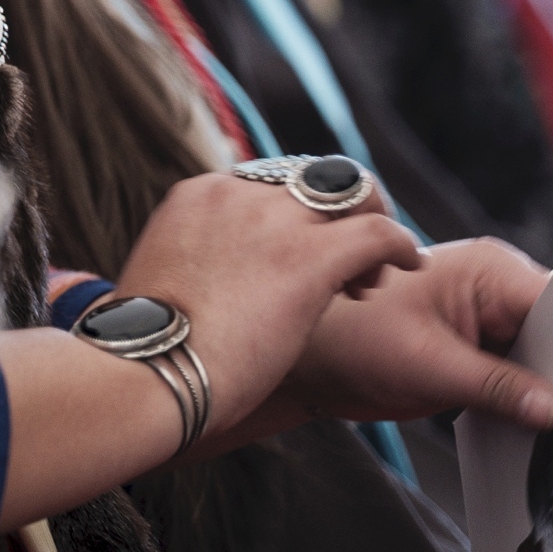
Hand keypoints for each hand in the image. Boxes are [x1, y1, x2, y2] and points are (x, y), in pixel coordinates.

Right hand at [108, 170, 428, 451]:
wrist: (142, 375)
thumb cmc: (146, 354)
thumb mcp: (165, 287)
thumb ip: (199, 267)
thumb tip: (211, 292)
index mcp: (197, 196)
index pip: (269, 183)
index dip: (298, 215)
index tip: (300, 255)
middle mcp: (236, 194)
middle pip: (316, 176)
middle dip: (341, 212)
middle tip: (350, 267)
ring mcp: (274, 221)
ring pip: (355, 191)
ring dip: (373, 222)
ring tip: (374, 274)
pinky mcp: (310, 257)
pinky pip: (380, 233)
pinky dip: (402, 246)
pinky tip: (410, 267)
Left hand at [265, 236, 552, 438]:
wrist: (308, 360)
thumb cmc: (348, 340)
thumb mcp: (426, 366)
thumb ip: (494, 385)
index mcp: (492, 270)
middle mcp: (499, 289)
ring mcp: (492, 320)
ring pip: (547, 359)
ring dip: (552, 392)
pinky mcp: (481, 351)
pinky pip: (523, 375)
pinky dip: (528, 400)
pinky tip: (540, 430)